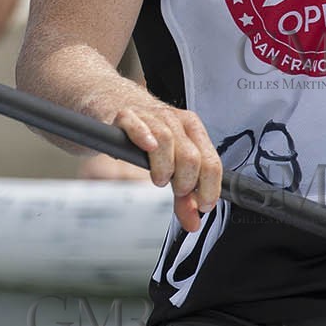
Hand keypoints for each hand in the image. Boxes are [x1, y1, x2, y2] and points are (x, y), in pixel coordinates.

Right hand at [107, 100, 221, 232]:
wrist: (114, 103)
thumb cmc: (146, 136)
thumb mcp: (170, 164)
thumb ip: (183, 196)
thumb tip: (194, 222)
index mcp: (192, 130)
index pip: (211, 162)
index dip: (209, 188)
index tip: (203, 205)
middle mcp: (174, 121)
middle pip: (190, 155)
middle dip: (185, 181)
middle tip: (176, 191)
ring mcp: (150, 117)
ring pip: (166, 141)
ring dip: (165, 168)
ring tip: (160, 179)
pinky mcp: (125, 116)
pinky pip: (137, 125)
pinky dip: (144, 137)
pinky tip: (147, 148)